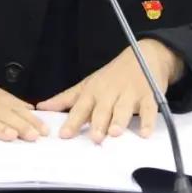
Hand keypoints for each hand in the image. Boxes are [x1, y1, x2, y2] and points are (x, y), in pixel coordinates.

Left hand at [36, 39, 183, 141]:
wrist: (143, 55)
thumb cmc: (112, 75)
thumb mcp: (87, 84)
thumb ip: (66, 98)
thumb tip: (42, 107)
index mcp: (93, 92)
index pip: (81, 108)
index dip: (73, 121)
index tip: (64, 135)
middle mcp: (110, 93)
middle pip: (103, 109)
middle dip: (98, 123)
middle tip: (95, 137)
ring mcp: (130, 93)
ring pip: (124, 108)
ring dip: (120, 120)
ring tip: (115, 133)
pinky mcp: (149, 95)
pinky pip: (149, 109)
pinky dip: (148, 121)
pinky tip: (145, 133)